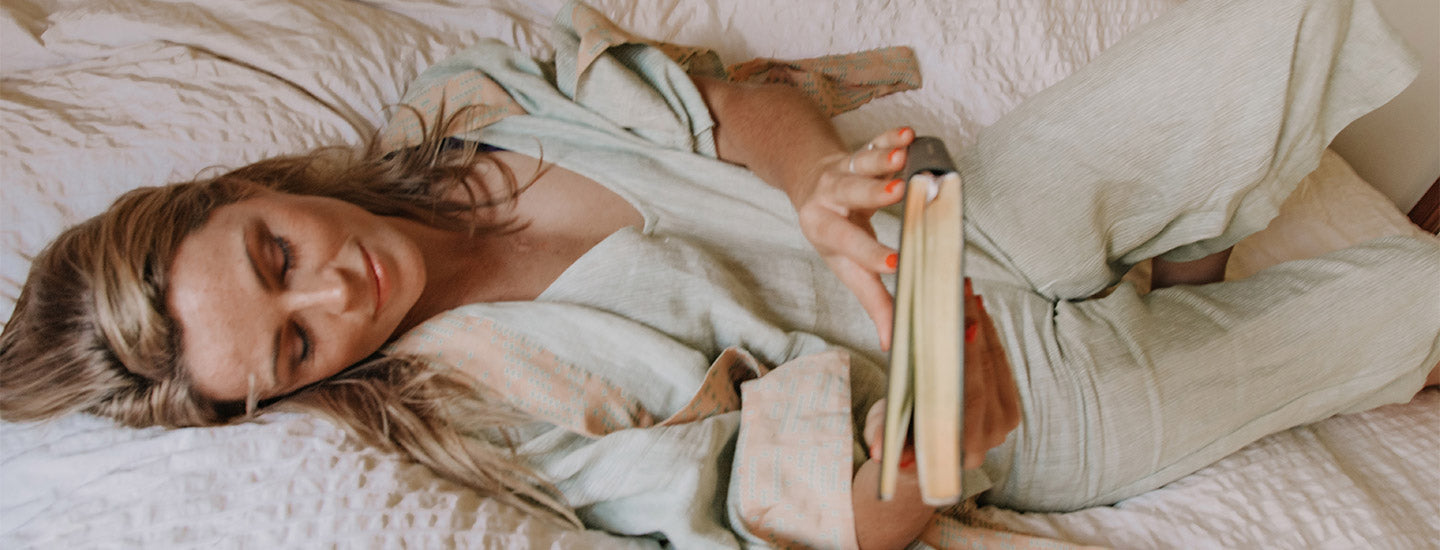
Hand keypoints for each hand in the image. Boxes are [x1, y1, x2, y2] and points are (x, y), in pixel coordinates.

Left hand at [787, 127, 915, 348]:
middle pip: (852, 195)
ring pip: (861, 164)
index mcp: (827, 232)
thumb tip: (895, 343)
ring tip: (904, 155)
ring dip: (882, 158)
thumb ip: (874, 301)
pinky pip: (874, 142)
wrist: (811, 185)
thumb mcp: (847, 267)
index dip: (871, 255)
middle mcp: (831, 199)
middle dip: (874, 194)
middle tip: (897, 192)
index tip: (895, 263)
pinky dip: (890, 138)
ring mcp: (844, 173)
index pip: (851, 246)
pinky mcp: (858, 154)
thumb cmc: (835, 234)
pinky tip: (909, 135)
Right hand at [862, 281, 1020, 469]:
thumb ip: (885, 441)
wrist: (923, 454)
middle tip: (962, 292)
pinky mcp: (1008, 402)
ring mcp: (1004, 419)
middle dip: (976, 327)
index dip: (971, 360)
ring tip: (966, 292)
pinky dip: (989, 333)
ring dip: (983, 323)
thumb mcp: (886, 438)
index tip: (966, 325)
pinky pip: (1001, 362)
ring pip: (997, 362)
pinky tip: (976, 308)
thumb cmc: (901, 442)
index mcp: (964, 446)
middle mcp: (991, 435)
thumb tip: (879, 451)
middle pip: (988, 373)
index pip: (972, 397)